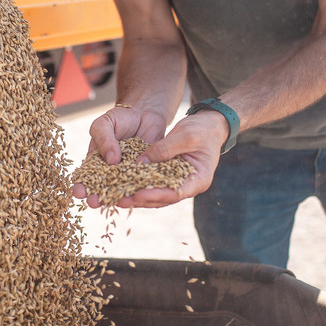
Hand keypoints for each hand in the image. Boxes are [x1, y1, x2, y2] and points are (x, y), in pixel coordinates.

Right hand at [71, 104, 167, 206]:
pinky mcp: (146, 173)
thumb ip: (104, 140)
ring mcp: (128, 174)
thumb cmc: (120, 119)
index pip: (86, 177)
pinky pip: (143, 183)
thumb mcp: (105, 124)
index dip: (81, 185)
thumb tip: (111, 160)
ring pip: (123, 189)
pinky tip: (140, 195)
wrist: (145, 113)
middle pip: (103, 188)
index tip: (78, 192)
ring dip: (120, 198)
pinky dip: (142, 190)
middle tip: (94, 202)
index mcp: (96, 162)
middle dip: (97, 197)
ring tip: (117, 202)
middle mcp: (111, 172)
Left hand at [72, 108, 228, 208]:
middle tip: (119, 201)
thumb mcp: (185, 136)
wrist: (209, 124)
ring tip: (115, 198)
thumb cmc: (202, 129)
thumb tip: (139, 164)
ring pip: (155, 194)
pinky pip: (152, 183)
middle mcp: (188, 186)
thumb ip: (164, 150)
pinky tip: (121, 186)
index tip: (137, 196)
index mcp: (199, 180)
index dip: (155, 195)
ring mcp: (178, 182)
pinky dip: (138, 185)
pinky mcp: (169, 175)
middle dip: (140, 200)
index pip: (175, 193)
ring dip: (136, 196)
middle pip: (162, 198)